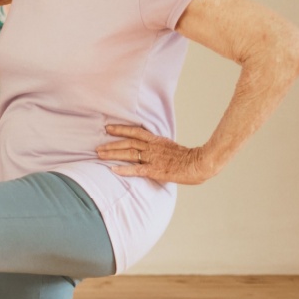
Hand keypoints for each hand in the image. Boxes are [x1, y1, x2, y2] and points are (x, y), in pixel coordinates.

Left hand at [96, 124, 215, 183]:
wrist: (201, 163)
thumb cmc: (189, 159)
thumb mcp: (172, 149)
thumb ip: (160, 149)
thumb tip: (152, 151)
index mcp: (158, 141)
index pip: (136, 132)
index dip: (121, 130)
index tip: (108, 128)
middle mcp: (153, 148)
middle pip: (128, 143)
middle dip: (111, 144)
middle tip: (98, 147)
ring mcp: (153, 158)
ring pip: (129, 154)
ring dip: (113, 154)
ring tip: (100, 155)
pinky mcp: (155, 170)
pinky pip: (137, 169)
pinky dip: (124, 169)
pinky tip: (113, 170)